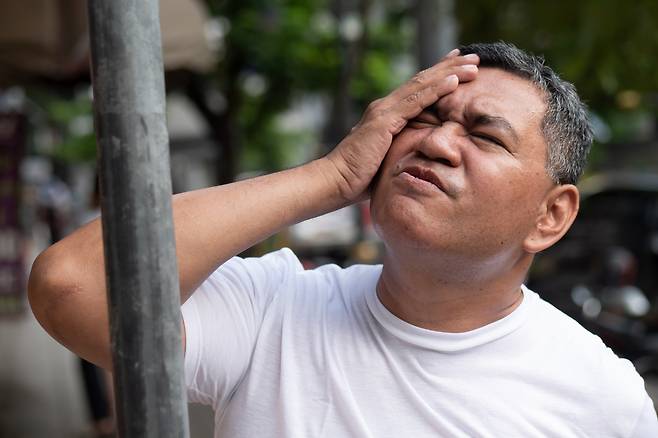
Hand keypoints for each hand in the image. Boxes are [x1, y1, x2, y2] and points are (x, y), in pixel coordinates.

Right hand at [324, 49, 478, 202]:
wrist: (336, 181)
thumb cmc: (359, 178)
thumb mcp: (387, 159)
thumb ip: (402, 150)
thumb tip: (420, 156)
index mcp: (387, 114)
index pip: (417, 88)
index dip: (439, 74)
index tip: (458, 66)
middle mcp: (385, 107)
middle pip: (423, 80)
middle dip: (450, 66)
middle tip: (474, 55)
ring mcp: (384, 112)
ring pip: (422, 85)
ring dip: (450, 73)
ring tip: (473, 64)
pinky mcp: (384, 122)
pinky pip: (415, 102)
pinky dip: (436, 90)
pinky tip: (453, 82)